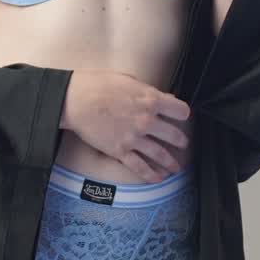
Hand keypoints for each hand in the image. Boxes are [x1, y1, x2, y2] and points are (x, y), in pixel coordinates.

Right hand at [61, 69, 192, 181]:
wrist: (76, 101)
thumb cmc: (98, 85)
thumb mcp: (128, 80)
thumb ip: (148, 91)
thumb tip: (165, 97)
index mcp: (151, 100)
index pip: (180, 110)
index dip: (182, 114)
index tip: (181, 117)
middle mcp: (147, 121)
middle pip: (174, 135)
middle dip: (181, 141)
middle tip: (183, 144)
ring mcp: (134, 138)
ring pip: (160, 154)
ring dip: (171, 162)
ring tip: (176, 167)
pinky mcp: (120, 151)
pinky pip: (140, 167)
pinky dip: (150, 175)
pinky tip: (158, 179)